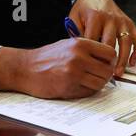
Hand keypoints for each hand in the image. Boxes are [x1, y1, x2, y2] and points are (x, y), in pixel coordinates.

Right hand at [0, 40, 118, 98]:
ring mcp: (74, 73)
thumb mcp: (68, 44)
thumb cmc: (46, 57)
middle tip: (99, 76)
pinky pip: (88, 92)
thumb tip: (108, 59)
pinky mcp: (68, 87)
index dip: (111, 61)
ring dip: (97, 85)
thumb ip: (88, 49)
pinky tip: (78, 86)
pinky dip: (87, 91)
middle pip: (107, 70)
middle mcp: (79, 57)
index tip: (106, 64)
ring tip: (88, 82)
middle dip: (105, 75)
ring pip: (100, 83)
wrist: (25, 68)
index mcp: (80, 44)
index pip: (110, 53)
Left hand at [70, 0, 135, 68]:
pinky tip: (132, 62)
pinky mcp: (130, 24)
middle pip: (110, 44)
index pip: (94, 41)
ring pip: (126, 43)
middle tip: (104, 75)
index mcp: (95, 17)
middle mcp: (111, 19)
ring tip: (118, 73)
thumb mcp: (74, 18)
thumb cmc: (84, 9)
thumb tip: (81, 53)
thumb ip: (76, 34)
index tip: (89, 69)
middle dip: (107, 61)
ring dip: (123, 59)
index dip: (91, 56)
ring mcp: (122, 22)